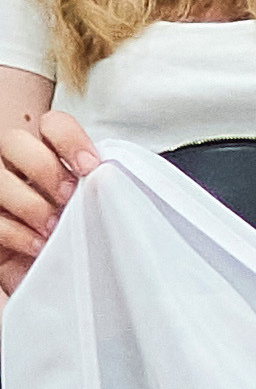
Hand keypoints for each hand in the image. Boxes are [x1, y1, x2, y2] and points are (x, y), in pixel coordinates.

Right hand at [0, 107, 99, 294]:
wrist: (43, 264)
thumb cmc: (74, 228)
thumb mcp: (90, 203)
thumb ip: (95, 186)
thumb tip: (111, 181)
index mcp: (45, 152)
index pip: (52, 124)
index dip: (69, 138)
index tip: (90, 166)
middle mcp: (14, 165)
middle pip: (14, 141)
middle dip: (44, 167)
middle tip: (68, 196)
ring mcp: (0, 191)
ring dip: (29, 203)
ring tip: (53, 226)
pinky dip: (17, 233)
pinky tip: (38, 244)